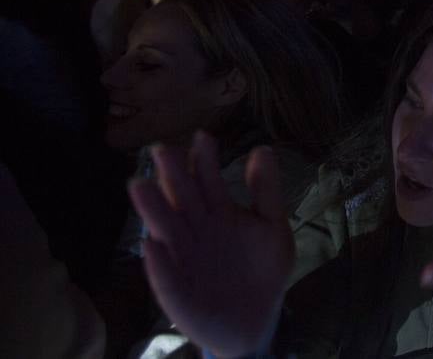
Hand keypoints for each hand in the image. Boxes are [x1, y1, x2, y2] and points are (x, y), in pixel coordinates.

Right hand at [128, 132, 291, 357]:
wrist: (258, 318)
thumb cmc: (262, 269)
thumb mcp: (272, 227)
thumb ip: (266, 191)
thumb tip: (262, 148)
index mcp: (218, 212)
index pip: (208, 180)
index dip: (205, 159)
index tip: (203, 136)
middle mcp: (195, 230)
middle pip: (182, 199)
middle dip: (173, 176)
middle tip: (162, 150)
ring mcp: (182, 259)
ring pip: (165, 230)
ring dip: (152, 210)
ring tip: (139, 186)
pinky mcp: (177, 291)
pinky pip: (165, 275)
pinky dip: (158, 261)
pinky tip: (150, 244)